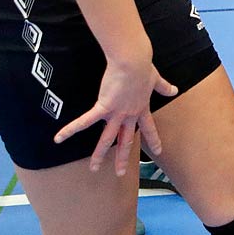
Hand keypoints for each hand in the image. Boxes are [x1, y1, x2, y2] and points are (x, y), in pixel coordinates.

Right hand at [53, 49, 176, 173]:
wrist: (134, 61)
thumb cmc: (143, 66)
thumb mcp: (155, 78)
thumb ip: (164, 86)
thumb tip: (174, 89)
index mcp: (142, 108)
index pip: (148, 128)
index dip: (153, 139)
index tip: (158, 151)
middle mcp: (129, 114)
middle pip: (126, 140)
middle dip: (123, 157)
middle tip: (120, 173)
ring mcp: (117, 113)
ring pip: (107, 138)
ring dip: (100, 154)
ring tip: (94, 168)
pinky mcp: (103, 106)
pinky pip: (85, 121)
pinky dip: (71, 129)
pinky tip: (59, 138)